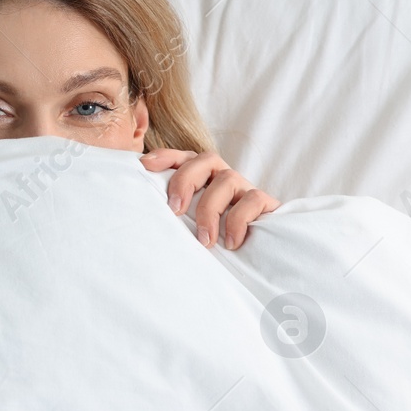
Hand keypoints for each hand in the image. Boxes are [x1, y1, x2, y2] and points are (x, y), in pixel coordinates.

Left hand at [140, 149, 278, 249]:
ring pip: (228, 179)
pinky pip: (253, 200)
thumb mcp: (190, 223)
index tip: (144, 165)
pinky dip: (238, 221)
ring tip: (204, 241)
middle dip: (185, 181)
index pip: (184, 157)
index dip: (165, 156)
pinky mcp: (266, 202)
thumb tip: (144, 215)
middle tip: (174, 211)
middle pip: (206, 160)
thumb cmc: (215, 237)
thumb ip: (175, 212)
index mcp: (203, 176)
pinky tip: (231, 243)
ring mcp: (245, 187)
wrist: (261, 254)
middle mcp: (223, 176)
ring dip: (210, 210)